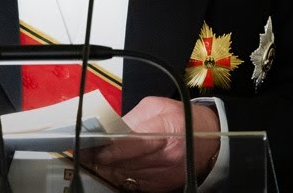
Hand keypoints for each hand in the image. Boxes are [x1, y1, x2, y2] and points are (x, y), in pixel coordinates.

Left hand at [89, 96, 219, 191]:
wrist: (210, 137)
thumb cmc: (182, 118)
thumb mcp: (156, 107)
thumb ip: (131, 118)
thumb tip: (107, 129)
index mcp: (165, 132)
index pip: (130, 144)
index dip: (107, 148)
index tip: (87, 146)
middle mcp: (167, 157)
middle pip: (125, 162)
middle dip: (101, 157)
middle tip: (82, 151)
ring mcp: (165, 174)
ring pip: (127, 175)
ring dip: (108, 168)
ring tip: (94, 158)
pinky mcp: (164, 184)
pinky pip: (135, 183)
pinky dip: (122, 175)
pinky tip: (113, 167)